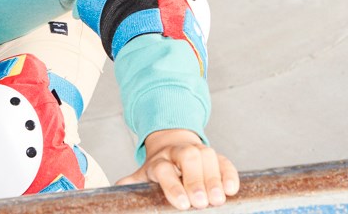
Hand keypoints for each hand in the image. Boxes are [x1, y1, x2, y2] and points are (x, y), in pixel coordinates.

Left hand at [116, 129, 239, 209]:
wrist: (172, 144)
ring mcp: (199, 151)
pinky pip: (224, 160)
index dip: (173, 186)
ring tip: (217, 199)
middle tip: (201, 202)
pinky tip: (231, 189)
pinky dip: (229, 174)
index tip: (182, 204)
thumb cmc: (159, 167)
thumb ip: (132, 184)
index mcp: (159, 160)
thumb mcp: (143, 175)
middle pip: (188, 158)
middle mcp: (179, 152)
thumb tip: (116, 191)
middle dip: (195, 180)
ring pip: (207, 156)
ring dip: (214, 179)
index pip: (164, 169)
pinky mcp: (215, 155)